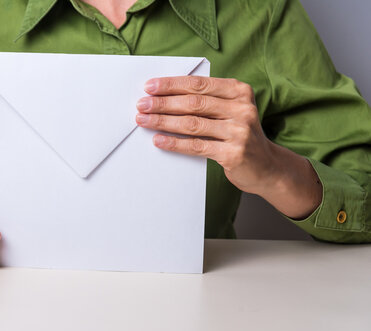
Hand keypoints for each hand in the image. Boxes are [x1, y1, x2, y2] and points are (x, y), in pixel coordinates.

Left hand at [135, 76, 321, 218]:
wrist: (267, 167)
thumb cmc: (240, 135)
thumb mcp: (231, 111)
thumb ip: (207, 101)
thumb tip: (164, 96)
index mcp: (239, 91)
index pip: (199, 84)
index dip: (172, 85)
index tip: (150, 87)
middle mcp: (242, 109)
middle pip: (193, 103)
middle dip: (163, 103)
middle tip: (142, 104)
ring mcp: (239, 132)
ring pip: (192, 124)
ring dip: (163, 122)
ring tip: (143, 120)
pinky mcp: (233, 154)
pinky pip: (197, 146)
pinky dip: (174, 143)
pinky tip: (158, 140)